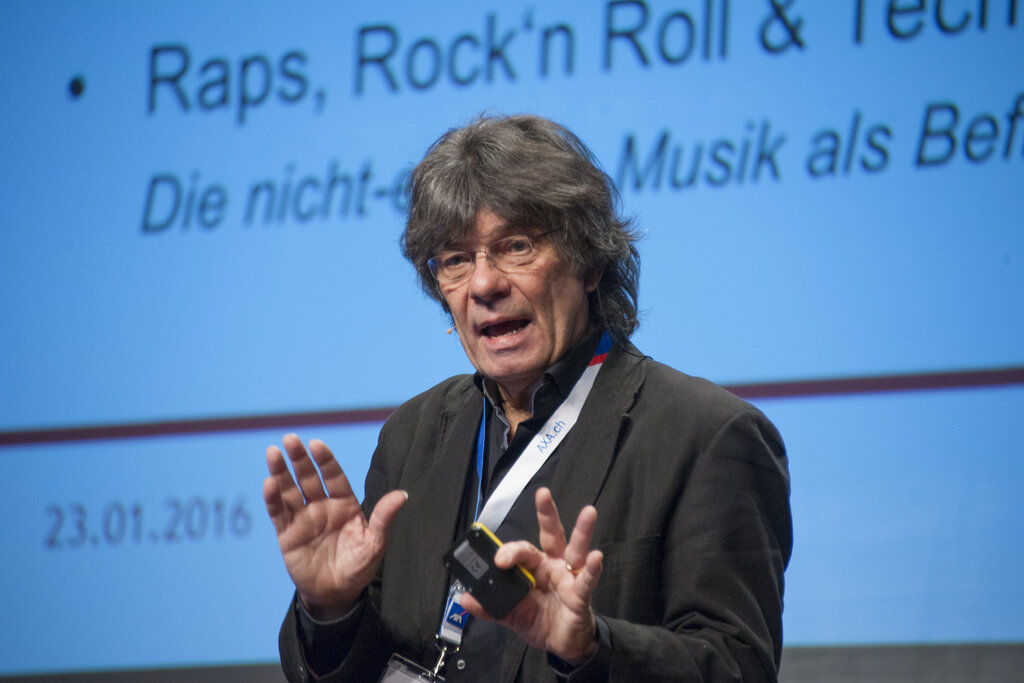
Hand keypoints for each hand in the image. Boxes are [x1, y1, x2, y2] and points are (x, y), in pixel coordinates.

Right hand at [262, 434, 406, 620]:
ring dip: (280, 472)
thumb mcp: (375, 543)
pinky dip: (273, 498)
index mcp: (344, 504)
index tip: (317, 444)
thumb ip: (384, 518)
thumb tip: (402, 494)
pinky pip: (279, 513)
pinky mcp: (287, 534)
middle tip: (291, 439)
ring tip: (273, 453)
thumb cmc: (358, 567)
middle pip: (308, 477)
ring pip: (290, 490)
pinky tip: (269, 483)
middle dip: (300, 459)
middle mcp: (321, 506)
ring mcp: (303, 518)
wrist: (336, 594)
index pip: (333, 476)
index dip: (325, 460)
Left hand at [460, 487, 602, 661]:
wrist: (562, 645)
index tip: (499, 560)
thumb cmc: (540, 621)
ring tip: (588, 512)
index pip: (523, 550)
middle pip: (552, 535)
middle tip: (543, 494)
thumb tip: (465, 598)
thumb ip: (489, 606)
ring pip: (576, 550)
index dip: (510, 552)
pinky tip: (596, 557)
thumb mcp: (510, 613)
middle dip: (547, 513)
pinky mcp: (581, 595)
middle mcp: (554, 566)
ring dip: (582, 531)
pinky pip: (587, 580)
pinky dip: (592, 569)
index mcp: (536, 567)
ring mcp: (569, 578)